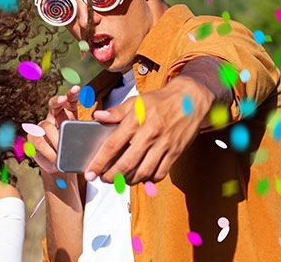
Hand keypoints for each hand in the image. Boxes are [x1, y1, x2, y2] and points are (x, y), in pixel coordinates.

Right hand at [31, 86, 80, 174]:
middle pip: (53, 104)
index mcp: (68, 114)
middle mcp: (53, 117)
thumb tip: (97, 129)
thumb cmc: (75, 150)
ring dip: (56, 139)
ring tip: (64, 151)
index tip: (77, 88)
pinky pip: (38, 141)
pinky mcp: (33, 138)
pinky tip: (55, 158)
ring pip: (46, 126)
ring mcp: (41, 126)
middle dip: (58, 101)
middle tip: (63, 100)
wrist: (61, 166)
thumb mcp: (82, 140)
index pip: (69, 101)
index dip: (72, 94)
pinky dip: (48, 151)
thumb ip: (86, 133)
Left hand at [86, 77, 212, 184]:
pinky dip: (148, 179)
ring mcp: (164, 145)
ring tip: (119, 180)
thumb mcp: (134, 102)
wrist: (190, 99)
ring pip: (143, 172)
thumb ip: (115, 112)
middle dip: (111, 176)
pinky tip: (140, 177)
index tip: (89, 173)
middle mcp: (149, 135)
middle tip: (103, 179)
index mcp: (135, 121)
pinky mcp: (176, 152)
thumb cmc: (159, 101)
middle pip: (126, 164)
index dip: (99, 162)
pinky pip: (160, 173)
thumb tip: (97, 117)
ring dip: (128, 180)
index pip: (112, 146)